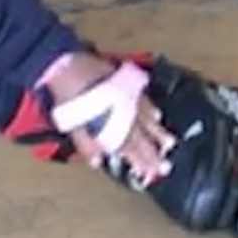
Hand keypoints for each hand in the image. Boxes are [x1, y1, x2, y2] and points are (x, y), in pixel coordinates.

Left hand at [45, 53, 176, 187]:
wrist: (69, 64)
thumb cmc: (69, 96)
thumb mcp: (72, 125)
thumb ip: (87, 145)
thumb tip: (98, 162)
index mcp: (111, 126)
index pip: (130, 150)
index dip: (142, 163)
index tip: (152, 173)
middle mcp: (124, 113)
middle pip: (142, 137)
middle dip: (154, 154)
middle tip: (166, 166)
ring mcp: (128, 98)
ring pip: (147, 120)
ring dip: (158, 133)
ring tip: (169, 144)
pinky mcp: (127, 83)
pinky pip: (144, 99)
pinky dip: (151, 109)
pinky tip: (157, 115)